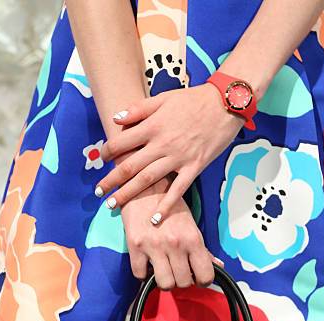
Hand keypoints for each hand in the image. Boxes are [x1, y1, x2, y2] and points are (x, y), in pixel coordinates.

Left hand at [97, 83, 244, 222]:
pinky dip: (166, 206)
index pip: (122, 142)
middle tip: (99, 192)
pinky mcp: (194, 167)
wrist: (225, 104)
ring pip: (148, 180)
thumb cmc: (194, 100)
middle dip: (112, 180)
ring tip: (113, 204)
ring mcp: (178, 158)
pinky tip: (155, 219)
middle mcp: (161, 144)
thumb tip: (115, 118)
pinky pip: (177, 190)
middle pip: (130, 166)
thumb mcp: (163, 98)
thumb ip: (138, 109)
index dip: (107, 152)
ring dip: (129, 194)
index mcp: (152, 126)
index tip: (100, 160)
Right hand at [120, 175, 223, 289]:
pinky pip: (140, 274)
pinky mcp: (134, 246)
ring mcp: (153, 246)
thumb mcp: (191, 225)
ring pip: (165, 284)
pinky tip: (147, 263)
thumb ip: (204, 249)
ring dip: (164, 280)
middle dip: (182, 280)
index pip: (205, 276)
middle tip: (178, 270)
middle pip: (183, 283)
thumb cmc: (170, 206)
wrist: (144, 185)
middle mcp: (175, 244)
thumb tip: (219, 266)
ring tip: (163, 269)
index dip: (202, 281)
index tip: (196, 277)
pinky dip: (143, 273)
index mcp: (192, 238)